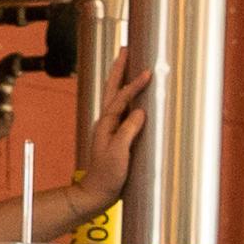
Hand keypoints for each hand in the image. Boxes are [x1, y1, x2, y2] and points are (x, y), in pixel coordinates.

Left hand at [71, 52, 155, 214]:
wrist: (96, 194)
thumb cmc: (106, 176)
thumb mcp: (119, 153)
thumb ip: (128, 131)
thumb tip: (140, 111)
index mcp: (106, 124)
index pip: (122, 98)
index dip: (134, 85)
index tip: (148, 72)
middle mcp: (106, 123)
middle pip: (112, 89)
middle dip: (119, 69)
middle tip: (126, 50)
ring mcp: (110, 129)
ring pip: (116, 98)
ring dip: (122, 80)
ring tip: (129, 65)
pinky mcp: (116, 137)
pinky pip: (122, 110)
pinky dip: (127, 98)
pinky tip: (134, 97)